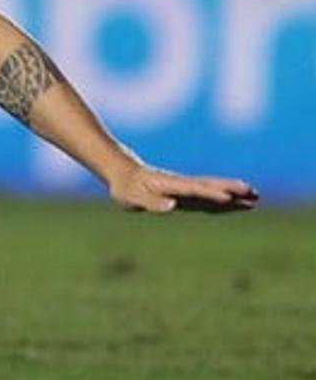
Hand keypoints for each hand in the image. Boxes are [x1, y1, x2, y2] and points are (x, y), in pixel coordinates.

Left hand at [108, 165, 257, 213]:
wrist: (124, 173)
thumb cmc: (126, 188)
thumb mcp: (132, 197)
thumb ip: (151, 202)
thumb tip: (172, 206)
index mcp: (168, 185)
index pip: (193, 190)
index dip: (210, 194)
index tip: (227, 198)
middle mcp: (181, 184)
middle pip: (209, 186)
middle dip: (230, 190)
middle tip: (253, 193)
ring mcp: (186, 188)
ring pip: (213, 190)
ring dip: (233, 194)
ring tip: (256, 197)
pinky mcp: (187, 194)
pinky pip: (209, 197)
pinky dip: (225, 200)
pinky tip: (240, 204)